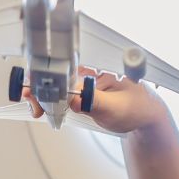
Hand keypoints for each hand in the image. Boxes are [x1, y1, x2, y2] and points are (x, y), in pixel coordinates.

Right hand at [23, 65, 169, 134]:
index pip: (67, 61)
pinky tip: (43, 107)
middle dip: (40, 84)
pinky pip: (58, 90)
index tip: (38, 85)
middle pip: (54, 69)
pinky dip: (48, 98)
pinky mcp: (78, 89)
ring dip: (41, 93)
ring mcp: (82, 78)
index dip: (48, 71)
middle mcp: (88, 67)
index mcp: (99, 63)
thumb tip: (73, 98)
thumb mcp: (117, 108)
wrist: (144, 117)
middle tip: (34, 101)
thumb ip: (94, 102)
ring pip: (53, 80)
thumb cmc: (138, 108)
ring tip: (38, 108)